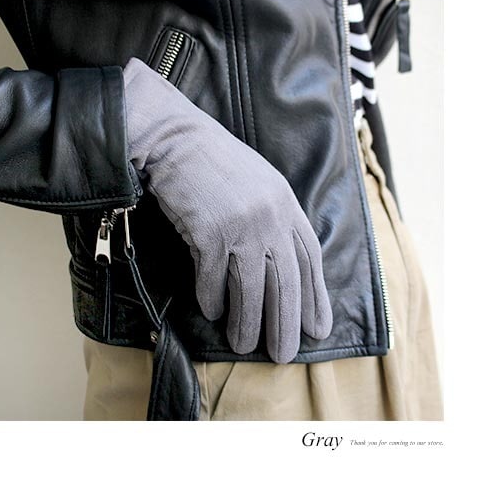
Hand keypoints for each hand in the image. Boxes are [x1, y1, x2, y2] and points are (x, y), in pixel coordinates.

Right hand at [123, 58, 331, 362]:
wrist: (175, 138)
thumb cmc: (212, 162)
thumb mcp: (257, 183)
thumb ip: (272, 216)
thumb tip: (275, 262)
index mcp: (286, 203)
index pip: (309, 258)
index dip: (315, 296)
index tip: (318, 327)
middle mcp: (271, 216)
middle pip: (286, 281)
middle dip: (286, 323)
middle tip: (283, 355)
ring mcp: (242, 224)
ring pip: (251, 287)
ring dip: (248, 321)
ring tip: (243, 346)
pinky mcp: (210, 231)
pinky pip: (213, 277)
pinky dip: (211, 298)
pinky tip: (210, 312)